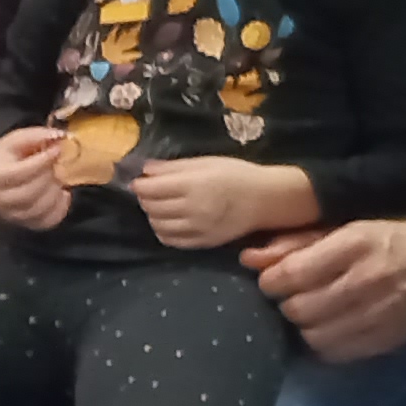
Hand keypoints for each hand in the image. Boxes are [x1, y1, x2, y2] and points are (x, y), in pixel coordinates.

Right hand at [0, 128, 71, 232]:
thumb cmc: (8, 156)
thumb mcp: (16, 139)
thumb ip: (36, 136)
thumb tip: (58, 136)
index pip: (20, 173)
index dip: (42, 161)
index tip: (56, 149)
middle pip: (30, 193)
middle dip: (48, 176)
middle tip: (53, 165)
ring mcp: (12, 216)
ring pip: (40, 209)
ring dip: (55, 190)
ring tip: (55, 177)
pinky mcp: (27, 225)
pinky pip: (49, 220)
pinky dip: (61, 206)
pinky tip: (60, 192)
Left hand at [133, 157, 312, 249]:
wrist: (265, 200)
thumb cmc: (238, 174)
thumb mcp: (207, 162)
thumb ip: (175, 167)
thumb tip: (145, 170)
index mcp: (193, 185)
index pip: (150, 188)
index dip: (139, 184)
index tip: (139, 181)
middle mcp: (192, 209)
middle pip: (151, 207)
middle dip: (146, 198)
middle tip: (152, 191)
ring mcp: (196, 228)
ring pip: (157, 225)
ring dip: (153, 214)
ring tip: (161, 206)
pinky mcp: (201, 242)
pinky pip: (170, 240)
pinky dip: (163, 230)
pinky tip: (169, 221)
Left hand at [245, 214, 405, 362]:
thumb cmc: (382, 240)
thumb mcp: (341, 231)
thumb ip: (293, 244)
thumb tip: (247, 259)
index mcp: (353, 245)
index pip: (292, 274)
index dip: (272, 282)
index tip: (273, 281)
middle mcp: (365, 281)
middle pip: (299, 308)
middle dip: (288, 304)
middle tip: (295, 298)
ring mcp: (377, 314)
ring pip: (314, 335)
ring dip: (306, 326)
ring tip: (314, 314)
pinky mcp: (385, 340)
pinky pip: (336, 353)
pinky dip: (325, 343)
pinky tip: (332, 328)